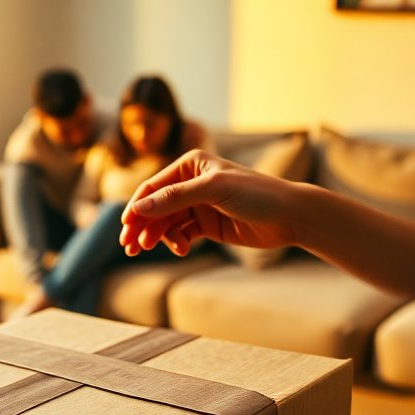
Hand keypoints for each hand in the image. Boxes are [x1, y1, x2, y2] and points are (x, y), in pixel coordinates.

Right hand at [119, 149, 297, 256]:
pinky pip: (181, 234)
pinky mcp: (207, 224)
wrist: (289, 216)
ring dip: (157, 236)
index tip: (125, 227)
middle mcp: (191, 182)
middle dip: (142, 225)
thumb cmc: (256, 194)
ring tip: (149, 250)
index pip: (154, 186)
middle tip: (129, 246)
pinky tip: (182, 249)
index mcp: (190, 164)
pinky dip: (177, 242)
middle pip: (156, 206)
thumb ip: (175, 198)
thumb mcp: (213, 190)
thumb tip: (139, 208)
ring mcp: (199, 204)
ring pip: (166, 222)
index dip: (137, 207)